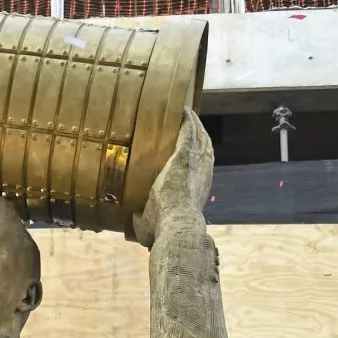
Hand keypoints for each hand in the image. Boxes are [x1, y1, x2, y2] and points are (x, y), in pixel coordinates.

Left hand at [132, 108, 213, 246]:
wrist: (177, 223)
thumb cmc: (165, 228)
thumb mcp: (153, 223)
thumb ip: (144, 221)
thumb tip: (133, 224)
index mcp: (196, 190)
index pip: (199, 169)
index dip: (197, 159)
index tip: (191, 152)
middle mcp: (202, 174)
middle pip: (204, 149)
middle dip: (200, 136)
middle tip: (192, 125)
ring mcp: (196, 163)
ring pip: (200, 138)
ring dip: (196, 126)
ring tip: (188, 115)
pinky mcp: (186, 155)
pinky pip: (189, 132)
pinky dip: (188, 120)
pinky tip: (183, 109)